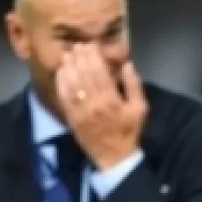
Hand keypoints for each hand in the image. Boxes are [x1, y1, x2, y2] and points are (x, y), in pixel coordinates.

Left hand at [55, 44, 146, 169]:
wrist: (114, 157)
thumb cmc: (128, 131)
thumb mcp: (140, 109)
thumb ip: (134, 86)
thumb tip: (127, 65)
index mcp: (112, 100)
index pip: (98, 71)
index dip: (92, 56)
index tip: (90, 45)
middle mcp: (94, 103)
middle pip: (83, 74)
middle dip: (79, 57)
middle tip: (77, 46)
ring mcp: (80, 110)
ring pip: (71, 83)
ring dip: (68, 66)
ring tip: (68, 55)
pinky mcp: (71, 117)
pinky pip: (63, 96)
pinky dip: (61, 82)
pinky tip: (61, 72)